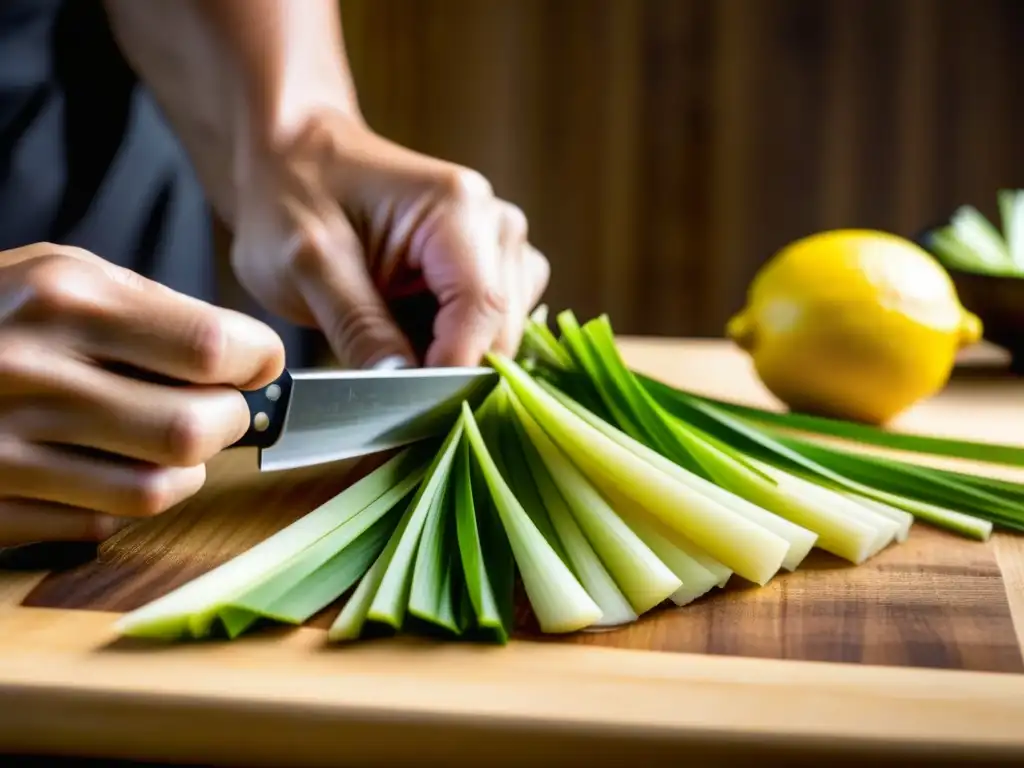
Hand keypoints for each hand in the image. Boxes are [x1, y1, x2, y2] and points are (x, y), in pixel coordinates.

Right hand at [0, 244, 283, 545]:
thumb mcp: (58, 274)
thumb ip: (152, 310)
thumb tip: (246, 357)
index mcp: (63, 299)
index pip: (212, 347)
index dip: (256, 363)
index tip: (258, 366)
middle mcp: (34, 373)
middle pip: (196, 427)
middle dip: (231, 421)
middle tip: (222, 409)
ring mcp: (4, 448)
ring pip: (158, 489)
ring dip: (187, 470)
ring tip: (173, 443)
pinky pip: (100, 525)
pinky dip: (124, 504)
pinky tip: (106, 470)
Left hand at [230, 111, 549, 368]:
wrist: (291, 158)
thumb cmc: (291, 197)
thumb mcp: (306, 265)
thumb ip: (359, 327)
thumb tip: (403, 390)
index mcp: (458, 209)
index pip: (482, 311)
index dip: (450, 370)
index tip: (404, 410)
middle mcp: (497, 222)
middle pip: (501, 329)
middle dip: (450, 370)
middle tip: (387, 393)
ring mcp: (500, 244)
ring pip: (503, 334)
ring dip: (453, 358)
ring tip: (391, 348)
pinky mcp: (491, 265)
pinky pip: (493, 325)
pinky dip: (456, 345)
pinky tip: (410, 336)